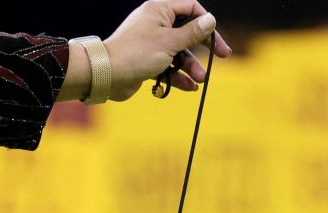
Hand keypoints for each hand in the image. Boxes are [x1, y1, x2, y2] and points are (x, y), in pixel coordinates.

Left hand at [104, 2, 231, 100]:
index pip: (191, 9)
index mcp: (160, 10)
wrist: (105, 76)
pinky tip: (189, 87)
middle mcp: (155, 23)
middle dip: (202, 48)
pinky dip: (177, 76)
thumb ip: (192, 33)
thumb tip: (210, 20)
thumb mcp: (170, 42)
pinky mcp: (145, 61)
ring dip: (190, 66)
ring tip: (199, 81)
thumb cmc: (136, 54)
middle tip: (222, 58)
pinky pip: (166, 66)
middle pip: (187, 32)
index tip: (218, 39)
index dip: (207, 23)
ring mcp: (150, 43)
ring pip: (177, 52)